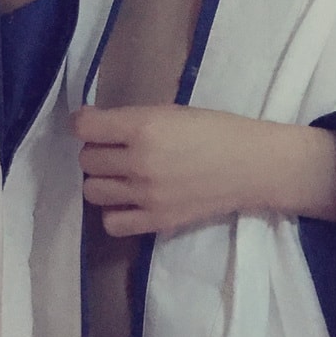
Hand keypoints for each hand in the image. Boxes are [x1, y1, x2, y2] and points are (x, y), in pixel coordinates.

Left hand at [73, 102, 282, 236]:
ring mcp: (146, 195)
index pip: (85, 128)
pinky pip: (112, 223)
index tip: (92, 125)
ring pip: (93, 191)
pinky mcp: (156, 221)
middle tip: (117, 151)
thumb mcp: (172, 113)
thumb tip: (95, 126)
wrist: (252, 166)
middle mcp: (139, 162)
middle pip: (87, 160)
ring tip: (121, 177)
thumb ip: (133, 120)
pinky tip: (128, 202)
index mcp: (144, 127)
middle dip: (97, 152)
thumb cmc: (216, 131)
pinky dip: (114, 212)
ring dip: (102, 181)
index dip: (84, 124)